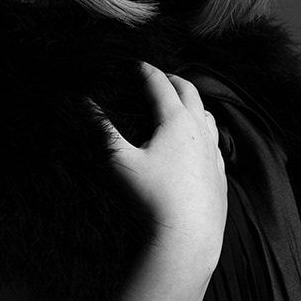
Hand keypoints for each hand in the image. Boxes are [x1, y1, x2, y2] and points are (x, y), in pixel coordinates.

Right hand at [94, 62, 227, 264]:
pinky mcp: (220, 171)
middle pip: (189, 91)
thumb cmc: (152, 198)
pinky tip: (197, 140)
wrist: (188, 235)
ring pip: (206, 114)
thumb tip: (81, 101)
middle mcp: (199, 130)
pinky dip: (204, 129)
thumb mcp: (120, 161)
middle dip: (172, 79)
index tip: (134, 64)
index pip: (159, 84)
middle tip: (157, 76)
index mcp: (176, 121)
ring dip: (192, 102)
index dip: (145, 71)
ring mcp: (213, 150)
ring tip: (180, 102)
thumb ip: (102, 129)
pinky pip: (215, 140)